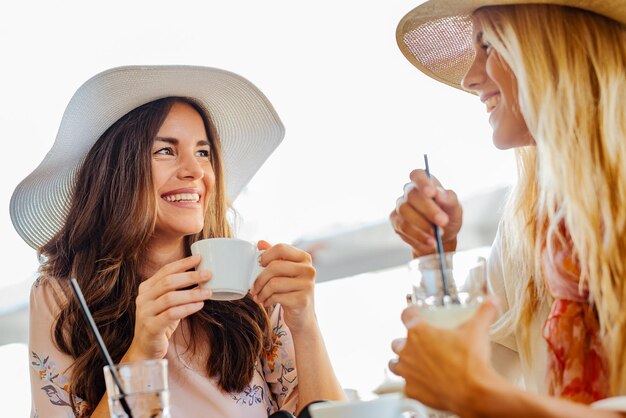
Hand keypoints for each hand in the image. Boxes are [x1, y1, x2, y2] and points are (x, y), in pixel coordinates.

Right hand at [128, 255, 211, 359]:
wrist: (145, 349)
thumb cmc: (160, 322)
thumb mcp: (167, 304)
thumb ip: (178, 291)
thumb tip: (202, 277)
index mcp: (146, 288)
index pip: (165, 270)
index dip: (182, 263)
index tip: (199, 258)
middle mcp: (143, 298)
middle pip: (168, 282)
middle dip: (190, 276)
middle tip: (208, 274)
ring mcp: (145, 313)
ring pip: (170, 297)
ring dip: (192, 293)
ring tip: (208, 292)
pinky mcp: (151, 327)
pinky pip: (171, 314)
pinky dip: (187, 308)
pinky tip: (200, 305)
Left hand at [250, 240, 316, 332]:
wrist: (302, 316)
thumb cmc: (291, 290)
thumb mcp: (284, 272)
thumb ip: (274, 256)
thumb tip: (260, 242)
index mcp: (304, 258)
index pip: (281, 248)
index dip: (266, 256)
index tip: (258, 265)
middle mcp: (308, 270)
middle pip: (275, 267)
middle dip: (259, 279)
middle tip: (253, 288)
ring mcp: (307, 285)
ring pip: (274, 283)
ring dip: (261, 292)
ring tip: (258, 297)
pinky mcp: (303, 300)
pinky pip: (277, 297)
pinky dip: (267, 300)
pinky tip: (267, 302)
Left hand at [388, 298, 501, 412]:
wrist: (474, 393)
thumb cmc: (470, 363)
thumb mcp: (478, 330)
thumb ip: (484, 312)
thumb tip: (491, 302)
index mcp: (419, 332)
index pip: (406, 315)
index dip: (410, 312)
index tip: (412, 313)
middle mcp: (408, 352)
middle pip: (397, 343)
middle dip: (405, 342)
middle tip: (418, 344)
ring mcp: (408, 372)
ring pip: (395, 365)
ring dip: (402, 363)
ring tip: (412, 363)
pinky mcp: (413, 391)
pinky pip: (406, 387)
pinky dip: (413, 385)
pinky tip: (422, 384)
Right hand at [390, 169, 462, 256]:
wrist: (442, 238)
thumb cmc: (448, 217)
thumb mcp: (455, 208)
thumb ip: (449, 198)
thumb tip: (439, 194)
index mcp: (425, 183)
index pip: (417, 175)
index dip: (422, 182)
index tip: (431, 193)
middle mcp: (410, 193)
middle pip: (412, 195)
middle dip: (428, 209)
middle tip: (443, 221)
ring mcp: (401, 207)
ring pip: (405, 211)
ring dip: (423, 224)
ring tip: (439, 235)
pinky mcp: (396, 222)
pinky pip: (403, 227)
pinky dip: (418, 235)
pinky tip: (431, 241)